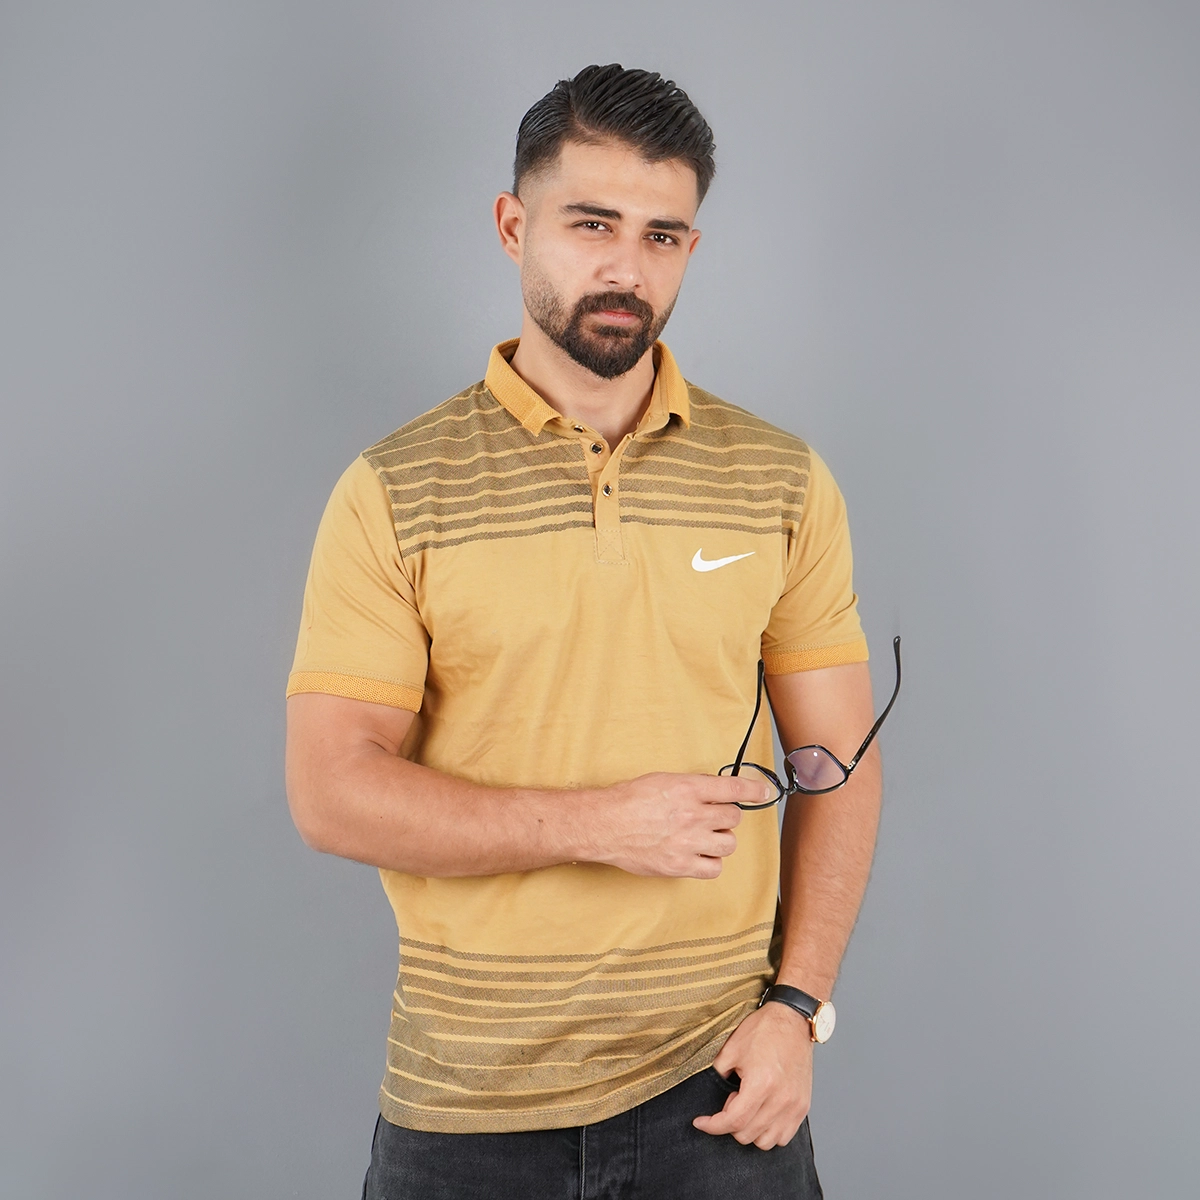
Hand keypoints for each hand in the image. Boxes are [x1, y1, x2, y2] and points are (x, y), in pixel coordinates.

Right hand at [586, 772, 771, 878]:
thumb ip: (692, 786)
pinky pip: (714, 868)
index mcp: (688, 789)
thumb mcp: (663, 780)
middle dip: (725, 817)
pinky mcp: (681, 865)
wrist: (605, 825)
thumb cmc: (629, 800)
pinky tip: (698, 855)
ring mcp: (688, 842)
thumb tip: (715, 791)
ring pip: (728, 844)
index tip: (764, 792)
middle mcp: (693, 814)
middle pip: (733, 818)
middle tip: (711, 817)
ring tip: (703, 837)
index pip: (734, 788)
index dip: (754, 790)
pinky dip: (710, 862)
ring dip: (720, 840)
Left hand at [692, 1000, 813, 1148]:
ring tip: (748, 1104)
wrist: (793, 1020)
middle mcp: (780, 1099)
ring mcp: (794, 1105)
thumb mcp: (732, 1048)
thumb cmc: (765, 1029)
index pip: (733, 1121)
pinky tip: (762, 1112)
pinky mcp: (803, 1106)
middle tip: (731, 1098)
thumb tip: (711, 1090)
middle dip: (730, 1123)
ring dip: (750, 1130)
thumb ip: (718, 1073)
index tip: (701, 1122)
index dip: (712, 1126)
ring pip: (765, 1141)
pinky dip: (769, 1132)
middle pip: (747, 1134)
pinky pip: (784, 1136)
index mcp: (761, 1084)